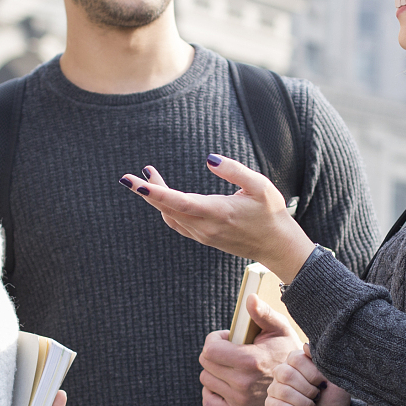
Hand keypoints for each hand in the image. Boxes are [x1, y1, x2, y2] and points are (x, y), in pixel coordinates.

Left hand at [121, 157, 313, 281]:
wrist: (277, 247)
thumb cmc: (272, 214)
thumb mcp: (260, 186)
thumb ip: (234, 171)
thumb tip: (209, 159)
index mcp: (218, 212)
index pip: (178, 202)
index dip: (155, 192)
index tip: (135, 183)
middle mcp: (206, 227)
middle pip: (167, 209)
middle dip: (146, 193)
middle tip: (128, 177)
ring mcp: (203, 235)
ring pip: (170, 217)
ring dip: (156, 199)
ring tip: (148, 176)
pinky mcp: (204, 238)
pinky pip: (177, 224)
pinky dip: (166, 209)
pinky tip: (164, 196)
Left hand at [199, 296, 302, 405]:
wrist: (301, 383)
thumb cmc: (287, 351)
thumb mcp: (279, 328)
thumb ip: (262, 313)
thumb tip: (250, 299)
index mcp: (251, 361)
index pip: (210, 349)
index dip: (215, 339)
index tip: (228, 337)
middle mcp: (243, 383)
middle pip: (205, 362)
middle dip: (215, 352)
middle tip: (233, 350)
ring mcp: (240, 400)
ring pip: (205, 379)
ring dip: (215, 370)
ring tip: (233, 365)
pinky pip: (209, 401)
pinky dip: (212, 390)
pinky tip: (226, 381)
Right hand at [267, 345, 352, 405]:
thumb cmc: (335, 399)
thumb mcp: (335, 378)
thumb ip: (323, 360)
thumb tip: (306, 345)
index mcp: (298, 362)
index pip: (295, 358)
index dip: (311, 372)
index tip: (324, 384)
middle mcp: (284, 372)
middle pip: (286, 373)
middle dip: (307, 389)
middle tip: (318, 397)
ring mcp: (276, 389)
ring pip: (282, 391)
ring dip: (303, 403)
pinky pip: (275, 405)